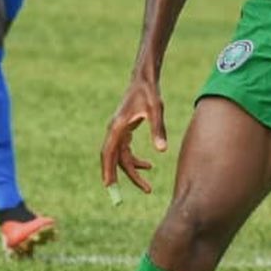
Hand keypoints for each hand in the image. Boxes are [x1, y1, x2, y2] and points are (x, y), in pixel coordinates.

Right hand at [100, 77, 168, 193]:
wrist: (144, 79)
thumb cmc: (149, 93)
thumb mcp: (156, 111)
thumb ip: (158, 130)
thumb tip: (161, 151)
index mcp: (117, 127)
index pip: (108, 153)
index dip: (108, 170)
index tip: (109, 186)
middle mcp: (114, 130)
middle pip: (115, 159)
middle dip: (126, 177)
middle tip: (144, 190)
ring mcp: (118, 131)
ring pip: (121, 157)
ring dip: (133, 171)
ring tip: (148, 186)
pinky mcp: (124, 130)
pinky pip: (125, 151)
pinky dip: (135, 160)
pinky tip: (149, 165)